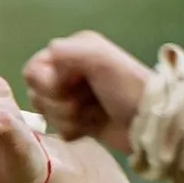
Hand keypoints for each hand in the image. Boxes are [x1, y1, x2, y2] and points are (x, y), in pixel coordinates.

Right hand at [21, 31, 152, 153]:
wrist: (150, 122)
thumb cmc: (127, 87)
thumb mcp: (100, 59)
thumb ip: (68, 51)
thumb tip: (48, 51)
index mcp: (72, 52)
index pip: (33, 70)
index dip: (46, 83)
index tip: (69, 86)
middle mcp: (69, 72)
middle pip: (37, 94)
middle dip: (59, 103)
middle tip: (86, 102)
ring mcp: (73, 99)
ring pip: (46, 114)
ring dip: (68, 118)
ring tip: (93, 114)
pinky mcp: (79, 122)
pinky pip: (59, 130)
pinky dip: (74, 131)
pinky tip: (93, 126)